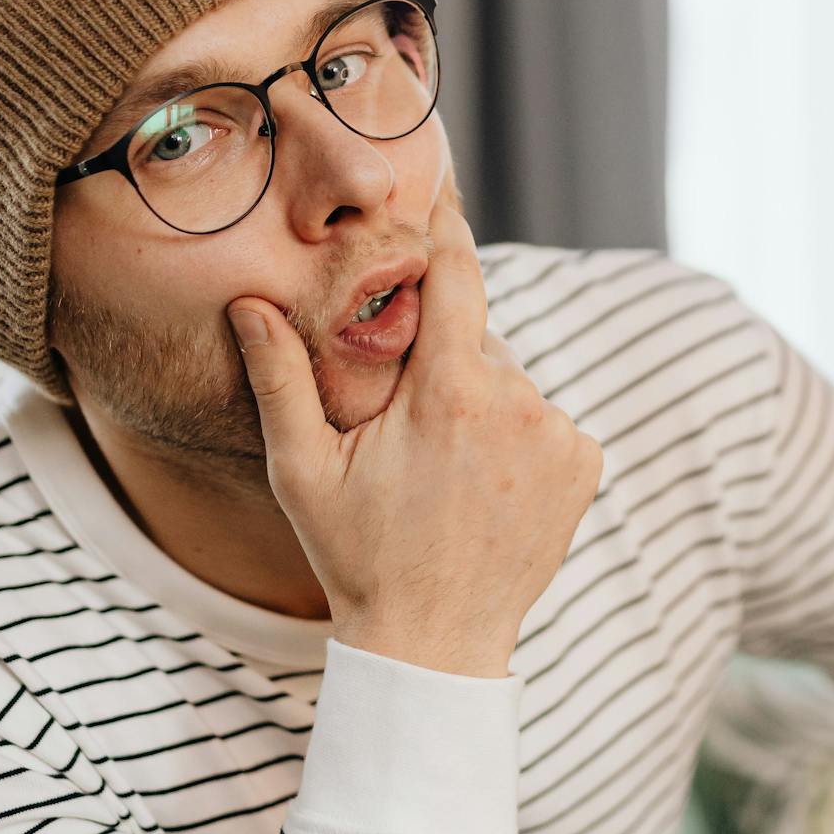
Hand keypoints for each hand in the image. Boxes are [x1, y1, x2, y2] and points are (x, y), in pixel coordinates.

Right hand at [227, 179, 604, 676]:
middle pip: (476, 337)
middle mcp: (516, 402)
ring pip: (510, 381)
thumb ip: (280, 379)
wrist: (435, 643)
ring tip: (442, 470)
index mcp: (448, 392)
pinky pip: (545, 421)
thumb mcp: (303, 470)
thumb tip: (248, 304)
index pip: (456, 274)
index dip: (445, 228)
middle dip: (441, 356)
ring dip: (480, 400)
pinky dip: (518, 436)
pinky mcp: (585, 463)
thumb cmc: (358, 556)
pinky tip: (484, 486)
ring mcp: (558, 434)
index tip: (441, 189)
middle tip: (404, 423)